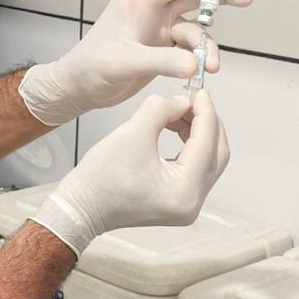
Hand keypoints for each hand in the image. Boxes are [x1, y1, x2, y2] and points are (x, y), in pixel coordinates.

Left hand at [17, 0, 251, 125]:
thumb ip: (160, 62)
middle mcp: (150, 12)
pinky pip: (189, 50)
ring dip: (206, 47)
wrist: (78, 89)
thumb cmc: (91, 67)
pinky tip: (202, 72)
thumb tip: (193, 65)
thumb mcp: (124, 62)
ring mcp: (157, 31)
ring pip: (194, 31)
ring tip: (211, 67)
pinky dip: (198, 59)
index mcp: (137, 3)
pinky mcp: (161, 50)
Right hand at [27, 91, 229, 255]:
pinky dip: (190, 147)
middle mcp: (192, 203)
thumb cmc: (100, 178)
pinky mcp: (178, 202)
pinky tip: (176, 130)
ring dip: (199, 134)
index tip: (199, 91)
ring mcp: (186, 206)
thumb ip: (163, 109)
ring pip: (208, 161)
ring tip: (179, 112)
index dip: (205, 112)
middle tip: (193, 99)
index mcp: (184, 190)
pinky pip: (195, 169)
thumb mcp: (133, 132)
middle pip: (217, 153)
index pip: (207, 142)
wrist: (80, 207)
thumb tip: (183, 101)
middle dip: (207, 123)